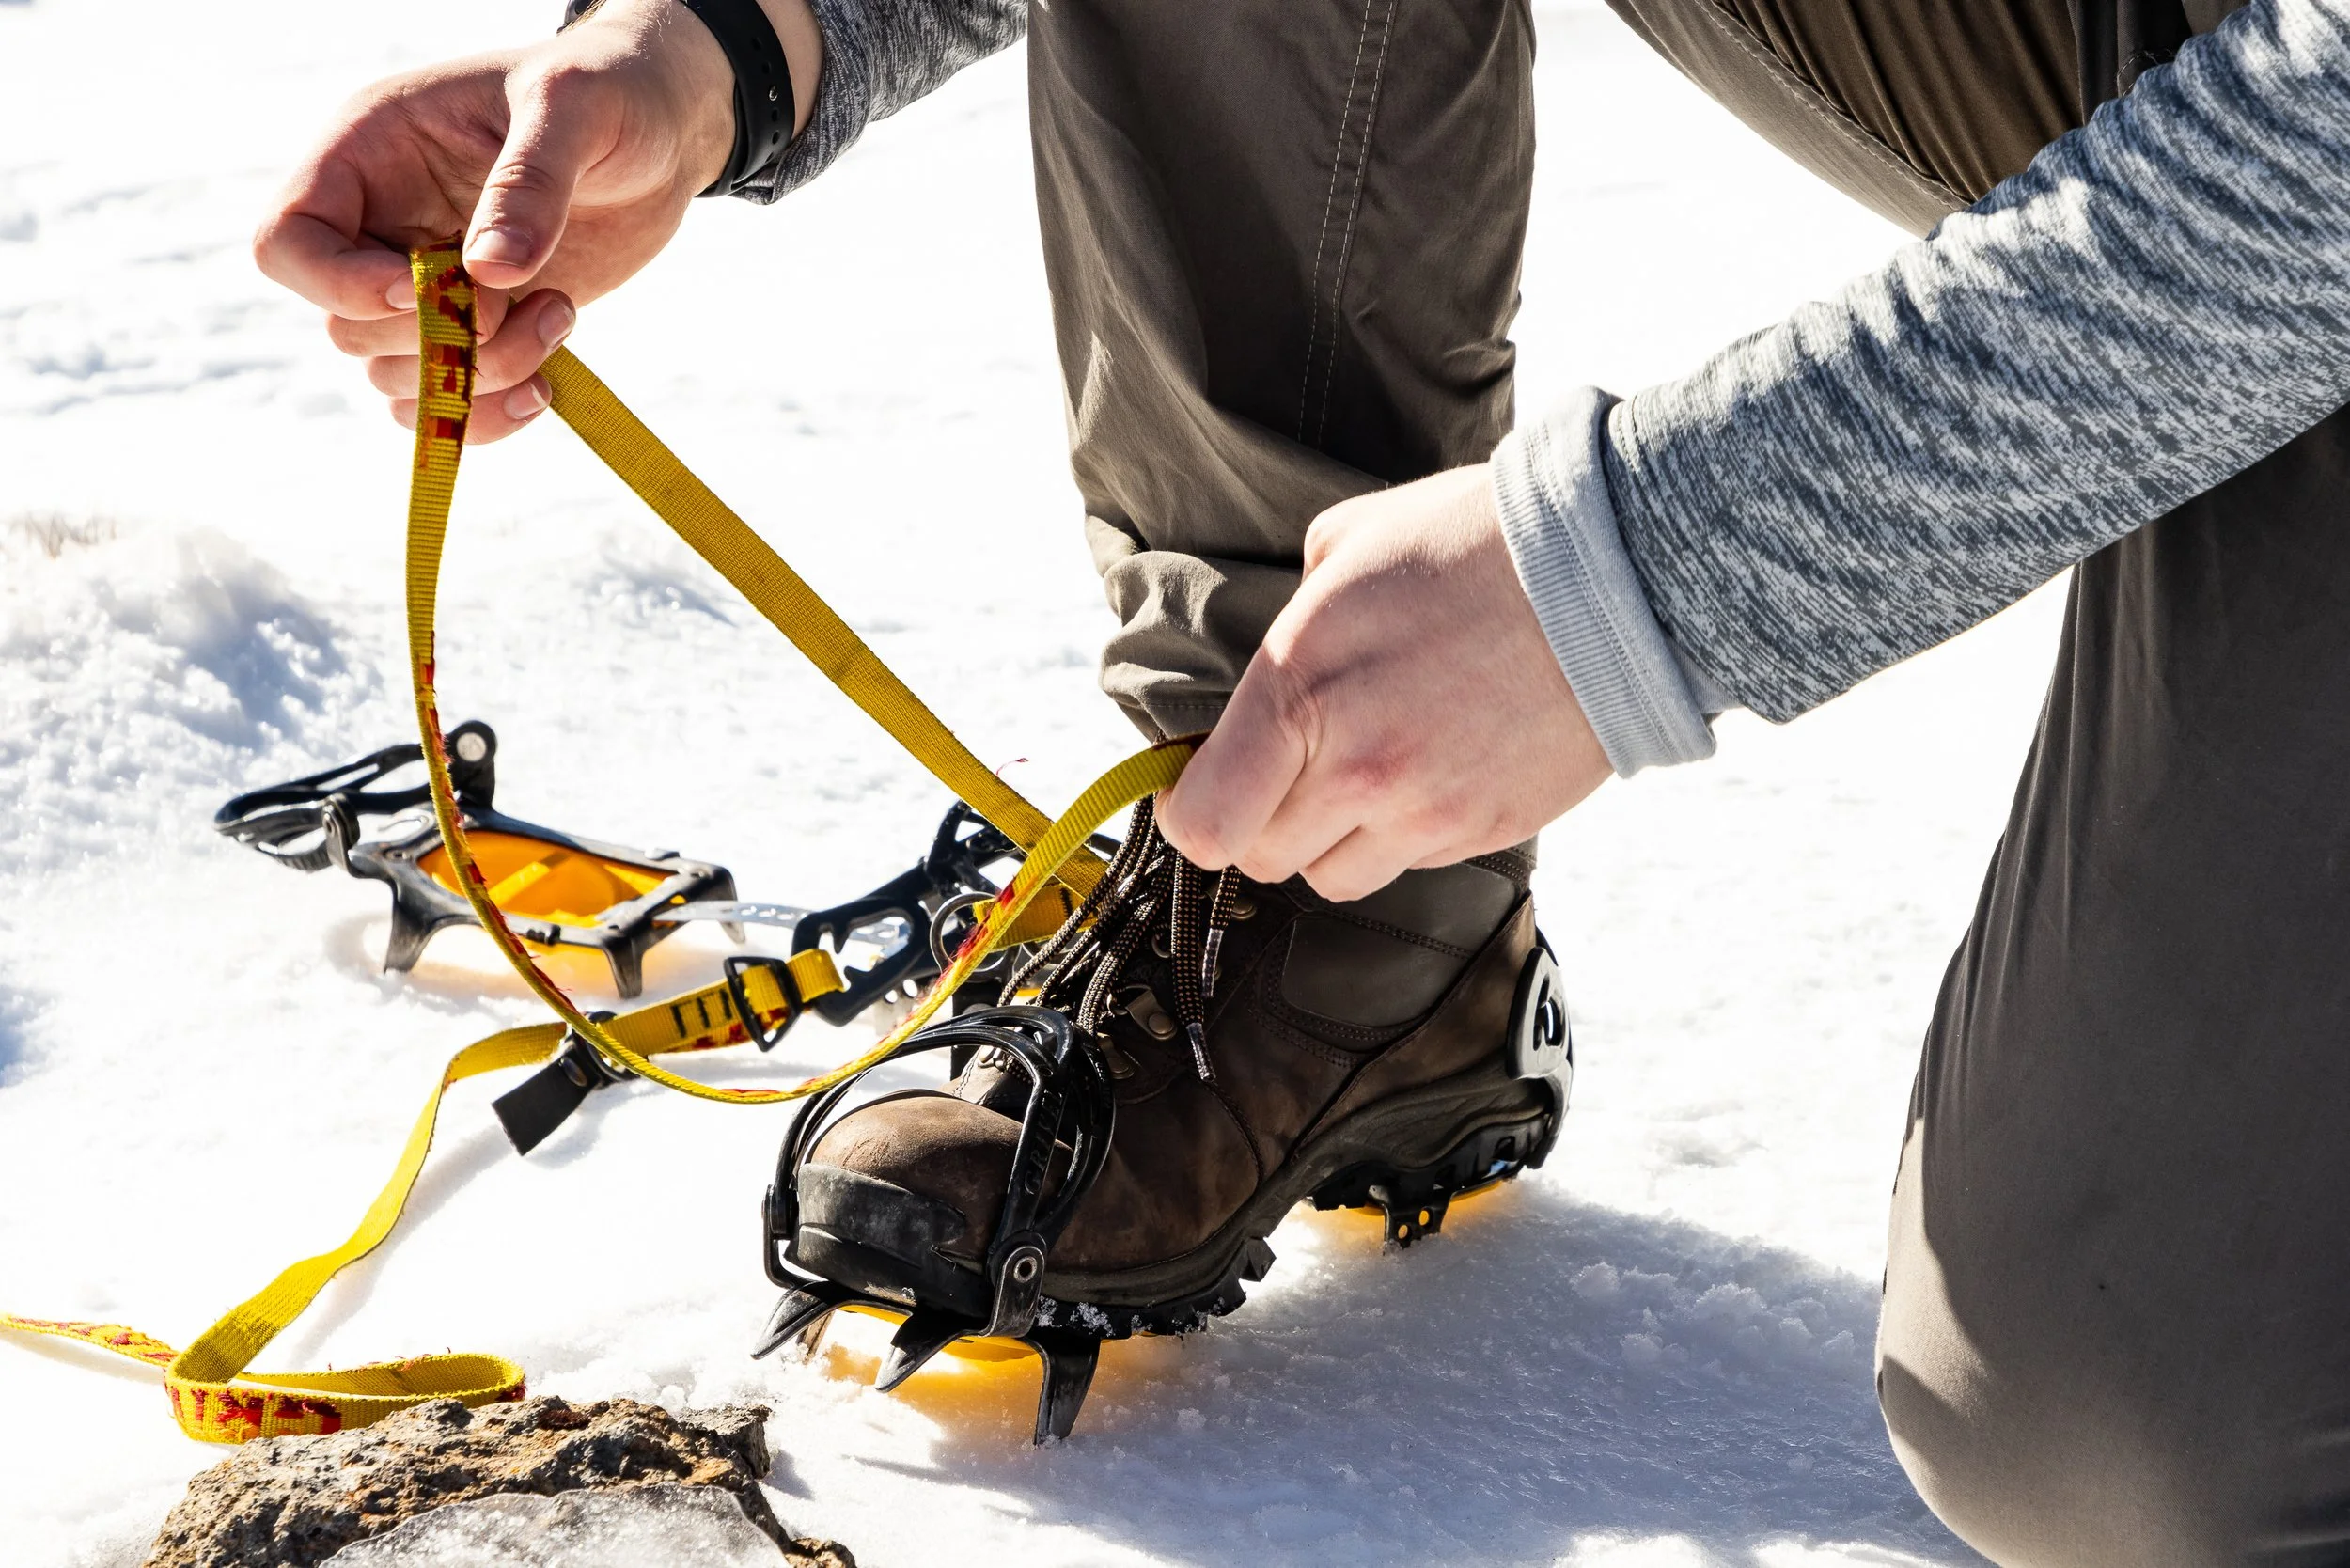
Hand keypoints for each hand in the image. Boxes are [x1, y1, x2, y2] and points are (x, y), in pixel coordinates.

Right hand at [252, 0, 818, 441]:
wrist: (661, 133)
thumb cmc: (608, 92)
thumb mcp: (573, 104)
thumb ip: (530, 181)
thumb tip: (490, 273)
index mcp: (370, 155)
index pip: (288, 242)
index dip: (341, 284)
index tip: (424, 285)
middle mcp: (383, 227)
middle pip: (347, 329)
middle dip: (436, 336)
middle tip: (515, 299)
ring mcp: (427, 287)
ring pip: (400, 378)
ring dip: (480, 375)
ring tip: (559, 311)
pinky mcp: (478, 330)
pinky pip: (445, 406)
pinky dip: (489, 416)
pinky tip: (550, 384)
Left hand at [1157, 465, 1610, 900]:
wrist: (1614, 575)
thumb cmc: (1475, 542)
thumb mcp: (1347, 544)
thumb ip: (1291, 621)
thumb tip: (1276, 668)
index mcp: (1298, 689)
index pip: (1204, 823)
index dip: (1192, 813)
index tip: (1202, 789)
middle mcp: (1354, 767)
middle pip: (1262, 859)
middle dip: (1264, 821)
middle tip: (1294, 770)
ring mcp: (1423, 811)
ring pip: (1334, 879)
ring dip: (1333, 841)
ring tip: (1369, 774)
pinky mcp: (1483, 832)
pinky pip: (1411, 864)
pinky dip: (1404, 833)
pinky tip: (1434, 767)